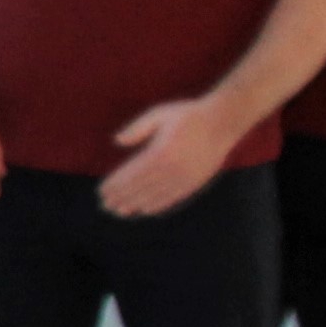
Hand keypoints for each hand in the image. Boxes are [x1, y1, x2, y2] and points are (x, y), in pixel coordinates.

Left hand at [100, 93, 242, 218]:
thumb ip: (137, 128)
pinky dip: (157, 206)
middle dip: (122, 198)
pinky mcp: (195, 183)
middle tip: (106, 206)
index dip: (116, 185)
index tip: (102, 191)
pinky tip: (145, 210)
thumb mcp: (160, 114)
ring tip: (120, 211)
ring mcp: (185, 178)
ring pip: (155, 197)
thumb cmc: (188, 115)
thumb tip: (117, 141)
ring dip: (136, 205)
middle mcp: (172, 168)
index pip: (132, 174)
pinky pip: (173, 198)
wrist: (223, 122)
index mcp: (160, 152)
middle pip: (141, 188)